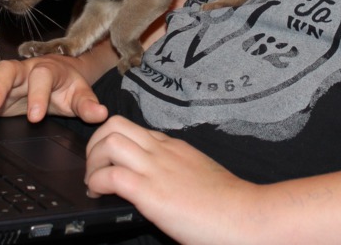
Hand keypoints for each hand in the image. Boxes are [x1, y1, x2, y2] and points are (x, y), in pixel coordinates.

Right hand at [0, 55, 108, 123]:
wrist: (56, 73)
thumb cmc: (65, 86)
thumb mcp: (78, 95)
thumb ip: (87, 105)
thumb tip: (101, 114)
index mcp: (46, 70)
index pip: (41, 78)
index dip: (37, 95)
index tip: (34, 117)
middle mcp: (22, 69)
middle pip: (7, 69)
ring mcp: (2, 74)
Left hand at [85, 116, 254, 244]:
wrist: (248, 216)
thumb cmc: (228, 203)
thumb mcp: (198, 174)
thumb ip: (176, 170)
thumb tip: (159, 182)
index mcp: (172, 146)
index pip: (132, 128)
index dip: (111, 141)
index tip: (107, 160)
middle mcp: (161, 150)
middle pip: (115, 124)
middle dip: (95, 143)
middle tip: (93, 167)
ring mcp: (156, 168)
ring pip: (109, 141)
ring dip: (92, 160)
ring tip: (93, 181)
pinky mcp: (152, 192)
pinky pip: (112, 175)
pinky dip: (97, 181)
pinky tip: (98, 194)